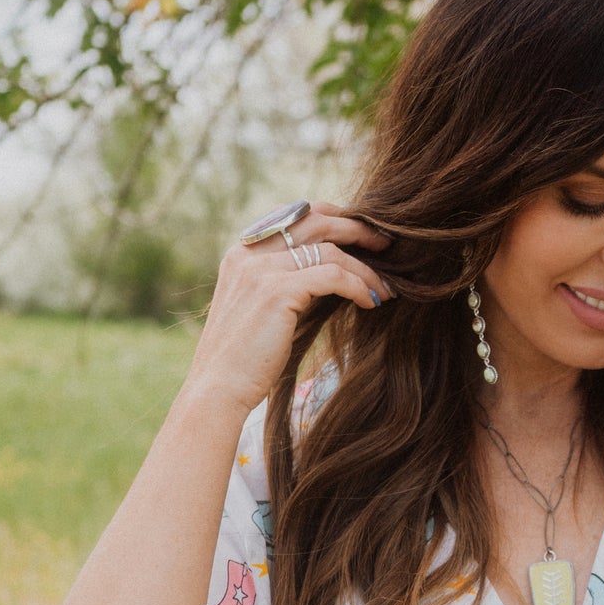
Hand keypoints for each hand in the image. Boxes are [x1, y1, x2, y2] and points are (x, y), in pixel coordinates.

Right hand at [185, 203, 393, 415]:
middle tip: (386, 245)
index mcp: (243, 253)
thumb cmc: (243, 360)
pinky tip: (371, 302)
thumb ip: (286, 284)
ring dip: (365, 268)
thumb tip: (332, 275)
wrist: (217, 390)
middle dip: (356, 229)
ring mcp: (262, 270)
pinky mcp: (278, 292)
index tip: (361, 234)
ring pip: (331, 250)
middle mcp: (250, 254)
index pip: (294, 215)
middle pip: (315, 220)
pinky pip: (333, 275)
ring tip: (386, 288)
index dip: (333, 218)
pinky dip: (358, 286)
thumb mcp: (260, 310)